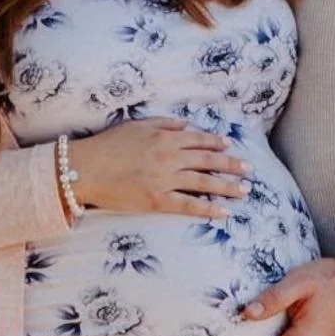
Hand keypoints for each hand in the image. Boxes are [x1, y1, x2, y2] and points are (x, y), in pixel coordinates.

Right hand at [69, 117, 249, 218]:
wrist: (85, 168)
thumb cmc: (108, 145)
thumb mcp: (136, 125)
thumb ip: (164, 123)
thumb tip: (186, 125)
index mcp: (165, 137)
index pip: (199, 140)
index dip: (217, 143)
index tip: (230, 147)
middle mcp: (170, 157)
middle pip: (208, 161)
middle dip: (231, 165)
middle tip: (249, 170)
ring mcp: (165, 180)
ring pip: (204, 183)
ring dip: (227, 187)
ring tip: (244, 190)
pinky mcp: (157, 201)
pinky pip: (189, 205)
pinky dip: (208, 208)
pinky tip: (223, 212)